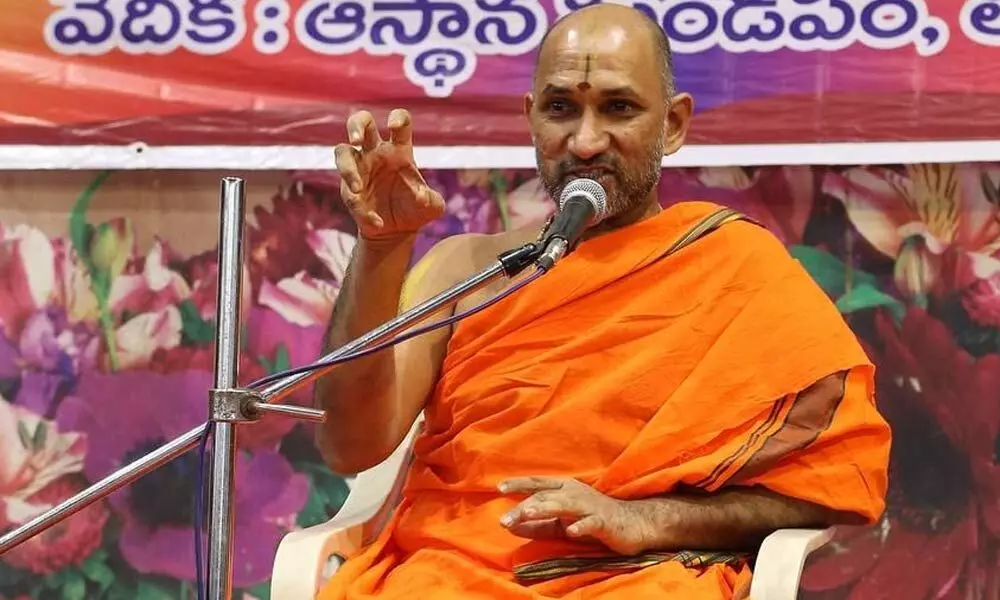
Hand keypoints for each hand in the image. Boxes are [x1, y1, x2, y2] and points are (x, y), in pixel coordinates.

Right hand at [334, 109, 444, 240]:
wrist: (398, 230)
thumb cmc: (416, 209)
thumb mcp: (432, 208)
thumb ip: (432, 201)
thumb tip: (422, 196)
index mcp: (400, 149)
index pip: (400, 123)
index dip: (397, 118)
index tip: (393, 125)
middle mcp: (377, 152)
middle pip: (361, 122)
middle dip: (356, 126)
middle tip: (356, 140)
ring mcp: (359, 168)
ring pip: (342, 152)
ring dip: (346, 168)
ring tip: (357, 189)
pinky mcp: (348, 189)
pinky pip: (348, 193)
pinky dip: (362, 210)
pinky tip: (376, 222)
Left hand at [497, 477, 650, 555]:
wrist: (632, 524)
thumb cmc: (592, 519)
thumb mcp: (560, 523)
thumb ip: (536, 525)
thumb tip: (509, 525)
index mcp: (564, 489)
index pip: (537, 484)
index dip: (519, 484)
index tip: (498, 487)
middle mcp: (574, 493)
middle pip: (545, 498)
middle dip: (524, 507)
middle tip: (503, 520)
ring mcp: (589, 506)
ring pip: (564, 506)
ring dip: (545, 509)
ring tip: (527, 514)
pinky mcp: (604, 521)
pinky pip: (591, 523)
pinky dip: (581, 526)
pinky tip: (571, 531)